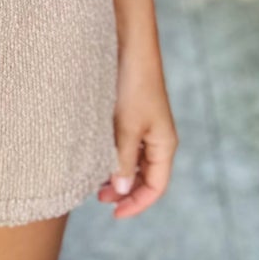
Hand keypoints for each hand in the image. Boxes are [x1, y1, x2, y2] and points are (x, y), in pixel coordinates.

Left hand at [97, 36, 176, 218]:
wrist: (128, 45)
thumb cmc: (131, 84)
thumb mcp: (126, 127)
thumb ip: (123, 160)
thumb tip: (121, 190)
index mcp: (164, 144)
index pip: (156, 187)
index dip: (137, 204)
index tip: (113, 214)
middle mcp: (158, 138)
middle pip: (145, 178)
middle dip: (124, 192)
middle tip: (97, 197)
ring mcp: (145, 127)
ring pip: (134, 163)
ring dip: (117, 175)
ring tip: (94, 182)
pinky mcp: (132, 115)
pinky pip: (126, 146)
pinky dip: (113, 158)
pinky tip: (96, 159)